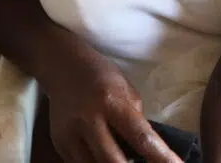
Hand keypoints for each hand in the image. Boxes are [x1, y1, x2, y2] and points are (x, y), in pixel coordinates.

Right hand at [47, 57, 182, 162]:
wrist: (63, 67)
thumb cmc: (102, 76)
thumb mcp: (126, 90)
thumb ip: (135, 119)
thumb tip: (148, 149)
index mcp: (112, 102)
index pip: (141, 136)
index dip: (161, 157)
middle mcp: (89, 120)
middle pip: (114, 161)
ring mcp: (71, 135)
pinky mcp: (60, 144)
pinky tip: (107, 160)